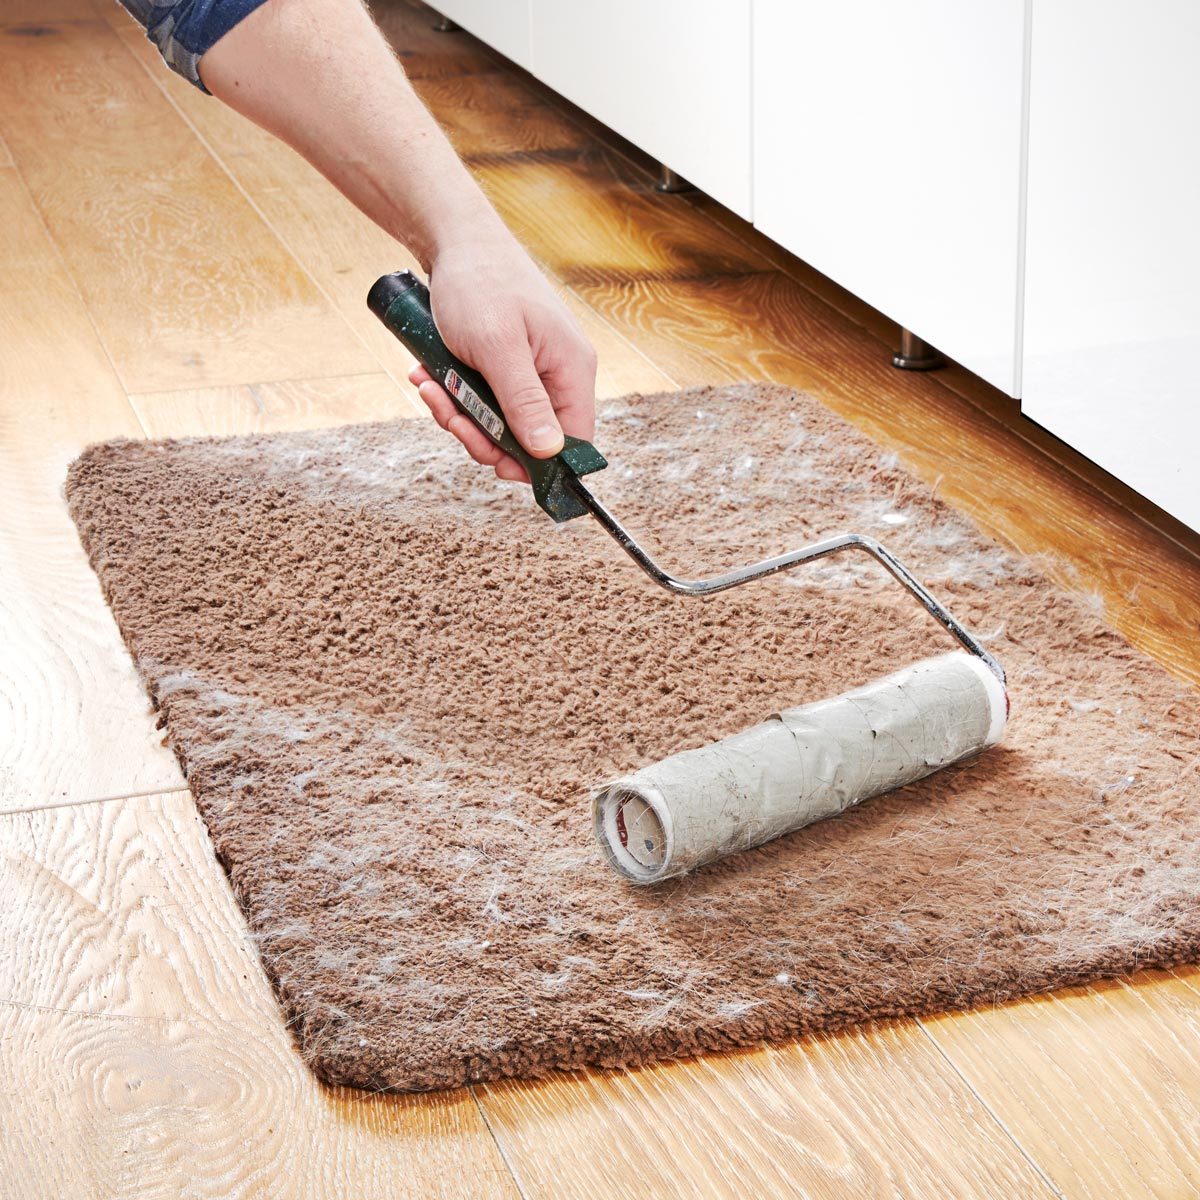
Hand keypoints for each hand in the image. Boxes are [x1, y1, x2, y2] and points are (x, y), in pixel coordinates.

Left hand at [407, 232, 596, 481]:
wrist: (453, 238)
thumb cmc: (479, 283)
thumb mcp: (497, 347)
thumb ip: (524, 402)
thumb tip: (550, 454)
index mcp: (571, 370)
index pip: (574, 441)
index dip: (538, 465)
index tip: (496, 465)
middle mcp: (558, 374)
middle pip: (531, 439)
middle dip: (482, 434)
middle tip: (447, 413)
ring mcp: (532, 371)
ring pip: (500, 423)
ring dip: (460, 414)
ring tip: (428, 384)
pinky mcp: (506, 366)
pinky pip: (484, 402)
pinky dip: (454, 396)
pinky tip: (429, 375)